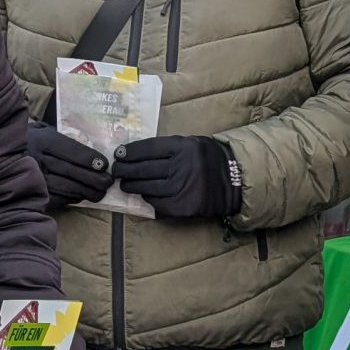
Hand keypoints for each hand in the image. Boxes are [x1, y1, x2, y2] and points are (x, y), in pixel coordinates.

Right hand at [27, 123, 109, 209]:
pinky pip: (57, 198)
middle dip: (93, 178)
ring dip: (86, 191)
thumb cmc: (30, 140)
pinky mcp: (32, 193)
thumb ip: (61, 135)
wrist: (0, 155)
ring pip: (66, 187)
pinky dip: (72, 198)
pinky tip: (81, 195)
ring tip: (100, 192)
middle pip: (70, 171)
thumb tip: (90, 143)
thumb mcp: (42, 130)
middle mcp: (37, 159)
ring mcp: (34, 178)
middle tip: (108, 182)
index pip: (70, 150)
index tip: (104, 164)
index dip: (88, 158)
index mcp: (42, 140)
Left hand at [110, 135, 239, 220]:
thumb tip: (134, 153)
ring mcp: (182, 189)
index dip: (129, 152)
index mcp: (183, 147)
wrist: (234, 181)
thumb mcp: (191, 143)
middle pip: (143, 170)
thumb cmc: (207, 158)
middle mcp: (181, 167)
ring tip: (125, 184)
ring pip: (146, 188)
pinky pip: (157, 203)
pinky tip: (145, 194)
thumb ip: (167, 148)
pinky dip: (148, 198)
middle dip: (124, 171)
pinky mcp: (183, 207)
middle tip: (116, 171)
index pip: (147, 149)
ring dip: (132, 186)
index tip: (118, 154)